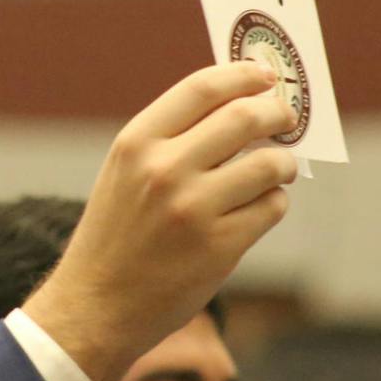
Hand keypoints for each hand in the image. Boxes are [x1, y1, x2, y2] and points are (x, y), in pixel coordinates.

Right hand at [23, 61, 297, 380]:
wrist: (95, 305)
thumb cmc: (116, 232)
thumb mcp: (125, 171)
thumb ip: (172, 137)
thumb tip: (241, 105)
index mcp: (136, 142)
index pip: (202, 88)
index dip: (242, 75)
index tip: (265, 75)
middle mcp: (164, 170)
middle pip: (244, 118)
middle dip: (276, 113)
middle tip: (285, 118)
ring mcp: (193, 209)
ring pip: (268, 164)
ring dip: (283, 162)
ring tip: (277, 169)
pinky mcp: (220, 247)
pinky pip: (271, 208)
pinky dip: (274, 202)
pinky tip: (259, 207)